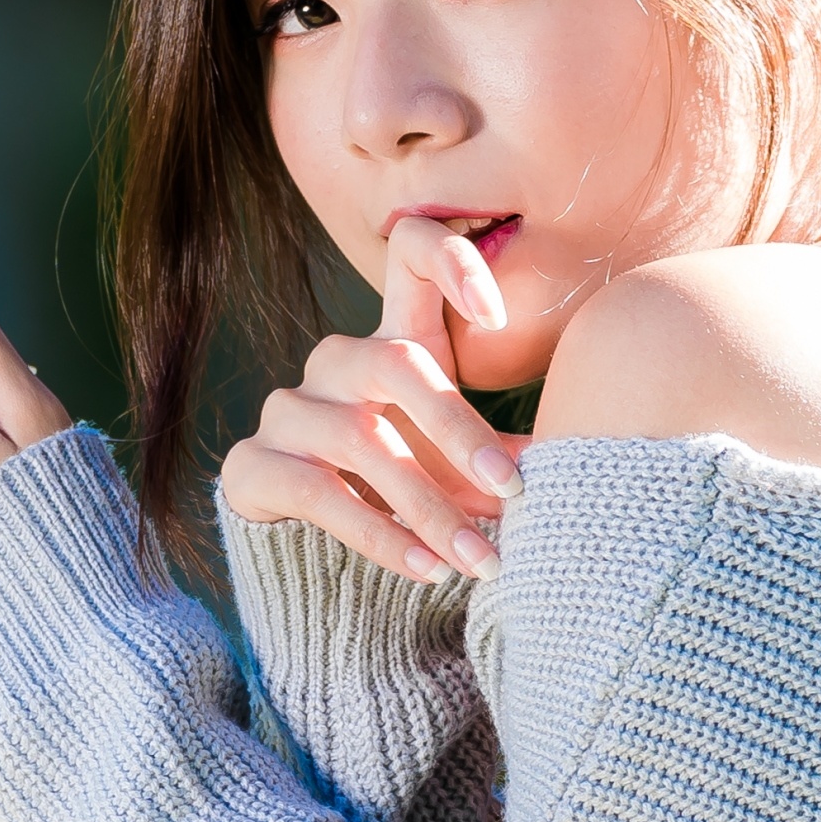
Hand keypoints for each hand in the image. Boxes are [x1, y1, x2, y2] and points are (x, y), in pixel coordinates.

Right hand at [216, 215, 523, 580]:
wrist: (310, 550)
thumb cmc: (402, 487)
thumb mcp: (456, 464)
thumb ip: (500, 455)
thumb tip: (567, 465)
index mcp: (392, 340)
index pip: (409, 253)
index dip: (449, 259)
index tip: (499, 318)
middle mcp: (336, 362)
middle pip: (395, 362)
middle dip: (458, 428)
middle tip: (512, 491)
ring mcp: (289, 410)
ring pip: (361, 440)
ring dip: (430, 506)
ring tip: (480, 558)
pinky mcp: (253, 465)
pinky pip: (319, 494)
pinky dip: (382, 535)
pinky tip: (427, 568)